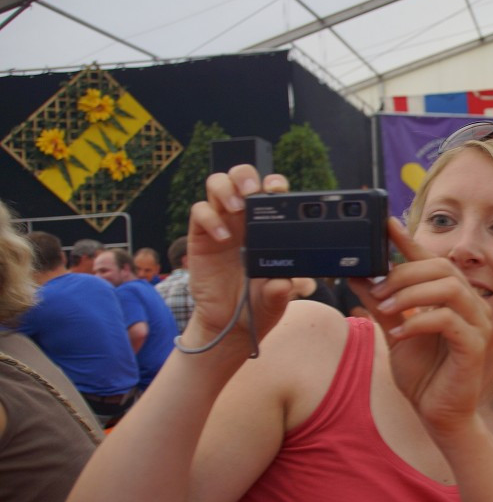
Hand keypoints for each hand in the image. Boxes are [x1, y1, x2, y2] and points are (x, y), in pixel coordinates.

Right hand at [183, 166, 292, 360]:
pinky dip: (209, 218)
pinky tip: (222, 237)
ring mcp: (220, 224)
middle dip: (246, 176)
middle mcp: (243, 218)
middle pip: (241, 177)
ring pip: (217, 185)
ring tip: (236, 208)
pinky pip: (199, 212)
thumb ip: (280, 290)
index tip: (279, 190)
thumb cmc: (257, 305)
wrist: (230, 324)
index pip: (270, 191)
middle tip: (253, 192)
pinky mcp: (200, 236)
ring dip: (226, 189)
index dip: (274, 183)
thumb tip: (284, 283)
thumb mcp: (275, 299)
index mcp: (268, 225)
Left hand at [350, 219, 492, 436]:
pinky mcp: (475, 345)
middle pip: (440, 268)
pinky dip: (418, 322)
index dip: (409, 241)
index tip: (384, 225)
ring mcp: (477, 324)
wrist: (438, 415)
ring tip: (385, 310)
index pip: (431, 260)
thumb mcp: (393, 332)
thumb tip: (357, 275)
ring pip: (447, 288)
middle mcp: (470, 304)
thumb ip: (380, 303)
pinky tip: (399, 334)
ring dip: (410, 295)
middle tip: (376, 291)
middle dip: (403, 274)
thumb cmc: (423, 374)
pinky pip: (447, 320)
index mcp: (452, 297)